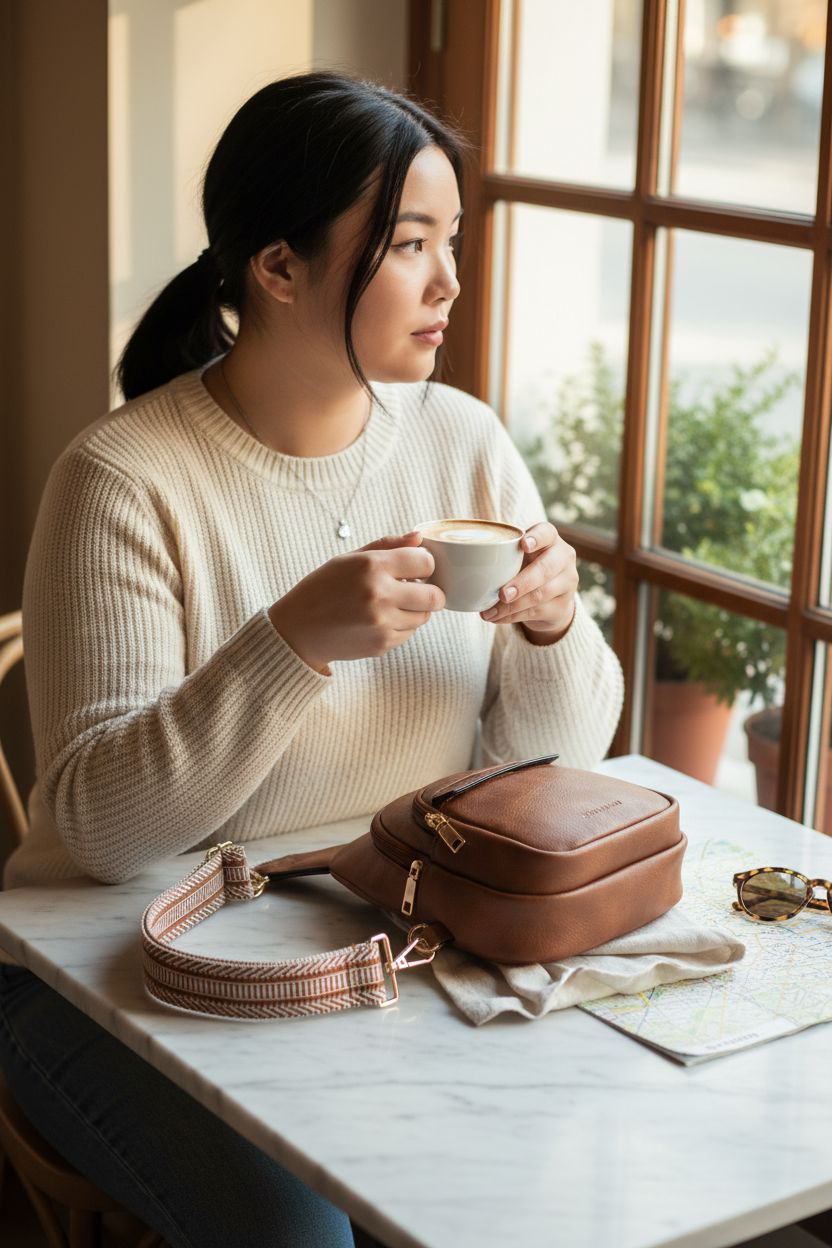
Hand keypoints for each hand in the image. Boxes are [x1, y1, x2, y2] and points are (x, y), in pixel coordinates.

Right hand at [268, 532, 443, 671]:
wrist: (299, 630)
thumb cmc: (322, 589)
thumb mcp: (348, 559)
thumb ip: (387, 546)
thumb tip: (419, 538)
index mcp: (372, 566)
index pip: (425, 562)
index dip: (423, 564)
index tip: (414, 568)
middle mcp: (380, 595)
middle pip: (435, 596)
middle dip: (430, 591)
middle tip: (416, 589)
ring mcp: (382, 623)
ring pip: (424, 617)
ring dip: (414, 610)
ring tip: (390, 604)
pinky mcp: (382, 644)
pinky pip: (409, 633)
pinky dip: (401, 626)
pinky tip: (379, 620)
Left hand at [480, 522, 577, 641]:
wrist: (551, 597)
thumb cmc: (525, 567)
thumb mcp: (518, 556)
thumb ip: (500, 554)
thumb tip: (458, 564)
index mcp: (550, 539)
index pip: (547, 533)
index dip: (537, 538)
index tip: (523, 545)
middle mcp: (563, 558)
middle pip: (545, 569)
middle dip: (522, 582)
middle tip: (502, 594)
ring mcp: (567, 583)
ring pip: (540, 595)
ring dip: (513, 606)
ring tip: (490, 611)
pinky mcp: (563, 606)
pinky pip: (536, 612)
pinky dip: (512, 617)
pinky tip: (496, 618)